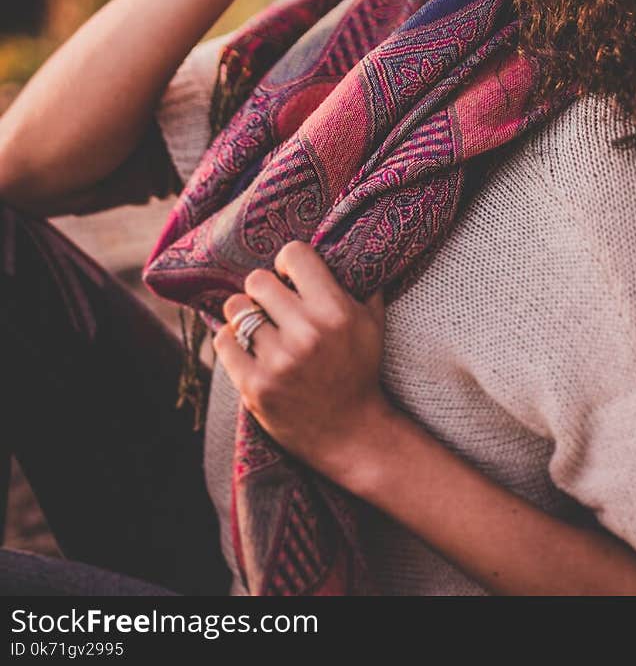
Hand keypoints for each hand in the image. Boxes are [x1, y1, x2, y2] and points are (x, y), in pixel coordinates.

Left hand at [213, 239, 392, 485]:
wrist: (351, 434)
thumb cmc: (361, 371)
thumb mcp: (373, 322)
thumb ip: (360, 281)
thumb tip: (344, 242)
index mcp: (336, 311)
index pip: (293, 254)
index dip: (288, 262)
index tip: (291, 276)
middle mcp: (307, 333)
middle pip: (258, 280)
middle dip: (264, 290)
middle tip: (273, 305)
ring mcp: (278, 361)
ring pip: (236, 309)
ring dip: (244, 315)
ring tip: (258, 326)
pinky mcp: (255, 387)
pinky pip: (224, 342)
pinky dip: (232, 342)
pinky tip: (248, 348)